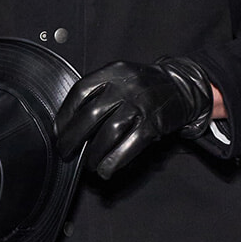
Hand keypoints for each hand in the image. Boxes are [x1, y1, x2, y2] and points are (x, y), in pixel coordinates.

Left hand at [54, 58, 213, 180]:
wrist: (181, 86)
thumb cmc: (145, 86)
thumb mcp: (121, 78)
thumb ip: (99, 93)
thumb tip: (71, 123)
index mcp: (114, 72)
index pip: (81, 91)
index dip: (65, 114)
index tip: (59, 130)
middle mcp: (126, 87)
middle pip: (91, 115)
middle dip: (73, 138)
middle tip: (66, 151)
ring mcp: (141, 105)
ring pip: (108, 133)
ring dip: (94, 153)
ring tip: (89, 163)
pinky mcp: (153, 124)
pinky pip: (128, 146)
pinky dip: (114, 161)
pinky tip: (106, 169)